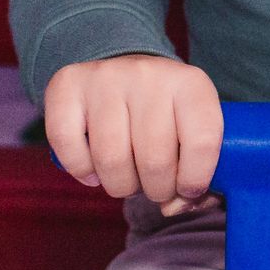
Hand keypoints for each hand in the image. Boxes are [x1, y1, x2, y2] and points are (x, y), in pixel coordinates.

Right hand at [45, 54, 222, 216]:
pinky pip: (67, 146)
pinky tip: (94, 169)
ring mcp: (106, 78)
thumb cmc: (163, 108)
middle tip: (154, 187)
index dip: (195, 179)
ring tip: (126, 179)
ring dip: (120, 184)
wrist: (122, 63)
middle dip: (156, 189)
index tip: (187, 190)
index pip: (202, 141)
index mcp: (191, 84)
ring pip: (111, 158)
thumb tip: (177, 206)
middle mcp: (149, 75)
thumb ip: (198, 170)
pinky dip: (81, 170)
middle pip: (154, 159)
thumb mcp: (192, 126)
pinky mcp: (67, 85)